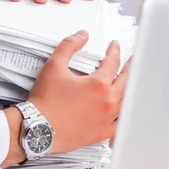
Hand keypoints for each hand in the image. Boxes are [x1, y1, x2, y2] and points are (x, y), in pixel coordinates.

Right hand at [29, 30, 129, 154]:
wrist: (39, 128)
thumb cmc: (46, 102)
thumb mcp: (54, 66)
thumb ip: (68, 46)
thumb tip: (81, 36)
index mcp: (99, 85)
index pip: (112, 63)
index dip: (114, 51)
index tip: (114, 46)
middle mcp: (107, 102)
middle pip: (125, 81)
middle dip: (128, 68)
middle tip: (129, 61)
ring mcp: (106, 119)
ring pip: (126, 102)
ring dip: (127, 89)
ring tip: (127, 83)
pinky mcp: (101, 132)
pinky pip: (120, 123)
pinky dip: (123, 114)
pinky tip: (121, 112)